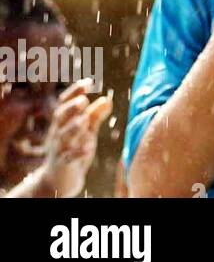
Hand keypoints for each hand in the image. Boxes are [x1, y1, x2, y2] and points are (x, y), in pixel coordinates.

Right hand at [34, 80, 112, 197]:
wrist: (60, 179)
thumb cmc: (74, 149)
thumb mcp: (86, 131)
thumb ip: (95, 116)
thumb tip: (107, 99)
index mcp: (63, 123)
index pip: (64, 104)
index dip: (74, 92)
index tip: (88, 82)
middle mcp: (58, 134)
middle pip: (60, 118)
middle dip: (70, 108)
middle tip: (83, 100)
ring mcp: (59, 149)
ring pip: (62, 136)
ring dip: (73, 127)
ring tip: (84, 119)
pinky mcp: (63, 165)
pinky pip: (68, 158)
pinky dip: (77, 153)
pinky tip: (88, 148)